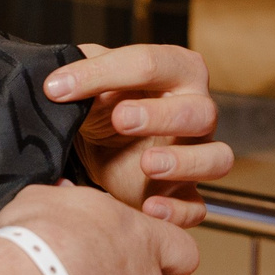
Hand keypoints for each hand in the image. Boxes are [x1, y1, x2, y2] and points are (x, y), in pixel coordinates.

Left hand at [48, 45, 232, 228]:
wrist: (98, 145)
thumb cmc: (103, 103)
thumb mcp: (89, 79)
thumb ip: (79, 70)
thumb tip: (57, 79)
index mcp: (175, 71)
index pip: (151, 63)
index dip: (103, 73)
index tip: (57, 88)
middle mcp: (196, 109)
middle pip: (201, 111)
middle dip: (162, 115)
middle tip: (120, 119)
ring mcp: (196, 153)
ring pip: (217, 158)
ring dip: (186, 162)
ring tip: (146, 165)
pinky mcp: (185, 193)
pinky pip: (198, 206)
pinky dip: (177, 211)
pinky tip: (149, 209)